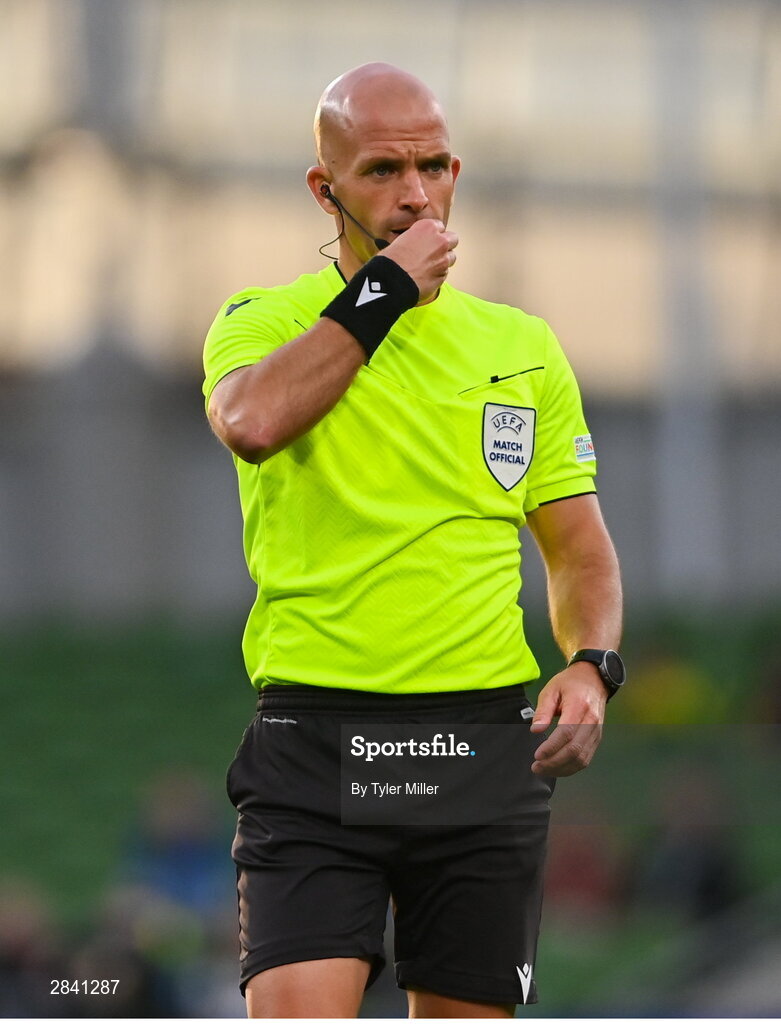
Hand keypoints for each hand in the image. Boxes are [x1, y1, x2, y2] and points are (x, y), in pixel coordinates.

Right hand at [383, 219, 457, 302]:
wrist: (390, 281)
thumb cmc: (390, 260)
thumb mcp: (400, 240)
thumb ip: (415, 238)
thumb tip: (416, 244)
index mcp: (428, 227)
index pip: (440, 226)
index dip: (433, 234)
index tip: (428, 240)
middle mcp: (440, 241)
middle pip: (453, 239)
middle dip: (445, 244)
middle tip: (434, 251)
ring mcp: (443, 259)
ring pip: (451, 257)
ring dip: (443, 260)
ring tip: (429, 265)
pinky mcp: (443, 276)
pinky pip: (445, 273)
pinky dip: (438, 274)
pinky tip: (426, 276)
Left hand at [528, 662, 606, 776]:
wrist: (593, 679)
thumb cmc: (570, 683)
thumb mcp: (551, 690)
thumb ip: (543, 711)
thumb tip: (536, 730)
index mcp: (579, 706)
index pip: (566, 733)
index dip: (551, 747)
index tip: (537, 755)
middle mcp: (591, 721)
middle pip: (575, 750)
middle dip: (554, 762)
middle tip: (536, 767)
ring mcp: (596, 732)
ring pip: (581, 759)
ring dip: (562, 769)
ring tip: (544, 770)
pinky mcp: (596, 738)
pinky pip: (586, 759)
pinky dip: (571, 767)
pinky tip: (557, 768)